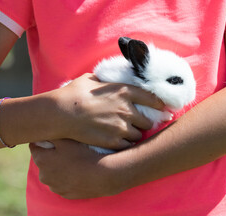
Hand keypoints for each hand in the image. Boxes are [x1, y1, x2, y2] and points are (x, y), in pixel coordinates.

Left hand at [29, 139, 126, 198]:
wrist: (104, 174)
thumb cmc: (84, 154)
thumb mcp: (67, 139)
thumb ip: (51, 134)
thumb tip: (43, 130)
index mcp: (41, 160)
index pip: (35, 146)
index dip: (44, 141)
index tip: (54, 138)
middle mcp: (44, 176)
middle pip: (44, 161)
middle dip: (51, 155)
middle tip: (67, 149)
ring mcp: (55, 187)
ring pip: (54, 174)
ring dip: (60, 168)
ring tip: (75, 160)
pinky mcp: (66, 194)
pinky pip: (64, 183)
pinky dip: (69, 178)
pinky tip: (79, 171)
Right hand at [50, 73, 164, 149]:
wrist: (62, 113)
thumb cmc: (74, 93)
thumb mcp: (93, 79)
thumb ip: (107, 81)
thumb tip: (108, 80)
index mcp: (125, 91)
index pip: (153, 99)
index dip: (160, 105)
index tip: (164, 108)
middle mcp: (127, 110)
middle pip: (147, 121)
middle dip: (143, 123)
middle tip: (136, 124)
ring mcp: (121, 127)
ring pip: (138, 135)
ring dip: (133, 135)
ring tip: (123, 133)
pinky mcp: (113, 141)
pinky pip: (127, 146)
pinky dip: (124, 144)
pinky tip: (116, 141)